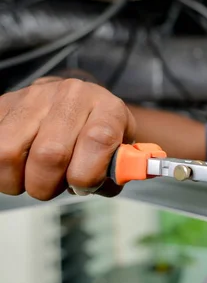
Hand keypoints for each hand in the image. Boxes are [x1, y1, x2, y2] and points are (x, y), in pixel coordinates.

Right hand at [0, 77, 135, 199]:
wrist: (77, 105)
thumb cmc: (97, 138)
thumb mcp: (118, 154)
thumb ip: (113, 174)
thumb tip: (97, 186)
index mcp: (108, 108)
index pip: (98, 139)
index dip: (87, 174)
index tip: (83, 185)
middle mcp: (72, 96)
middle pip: (49, 154)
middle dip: (48, 185)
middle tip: (53, 185)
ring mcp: (34, 97)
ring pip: (7, 153)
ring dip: (16, 179)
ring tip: (32, 175)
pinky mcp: (4, 103)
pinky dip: (0, 170)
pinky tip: (17, 165)